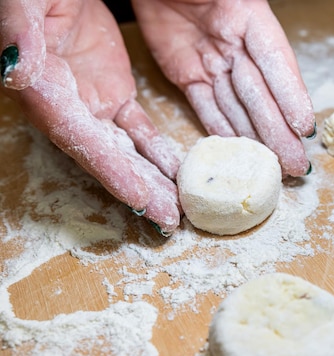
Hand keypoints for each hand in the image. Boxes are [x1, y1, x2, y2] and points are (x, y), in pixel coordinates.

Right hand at [0, 0, 181, 235]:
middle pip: (108, 160)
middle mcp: (69, 109)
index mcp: (45, 92)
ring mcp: (94, 104)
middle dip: (140, 191)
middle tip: (171, 221)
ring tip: (180, 206)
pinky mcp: (115, 94)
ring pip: (127, 151)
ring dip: (153, 180)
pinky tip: (179, 171)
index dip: (112, 172)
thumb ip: (20, 33)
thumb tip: (18, 69)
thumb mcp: (24, 4)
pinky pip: (139, 131)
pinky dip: (159, 152)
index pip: (81, 141)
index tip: (140, 198)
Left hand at [131, 0, 315, 176]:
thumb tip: (268, 48)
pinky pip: (207, 107)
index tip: (305, 126)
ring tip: (275, 166)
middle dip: (279, 132)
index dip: (292, 95)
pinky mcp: (186, 74)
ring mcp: (211, 62)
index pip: (276, 62)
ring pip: (238, 107)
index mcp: (249, 18)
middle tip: (296, 164)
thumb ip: (245, 16)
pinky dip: (222, 130)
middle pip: (261, 94)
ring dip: (257, 138)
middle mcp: (236, 45)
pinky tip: (238, 151)